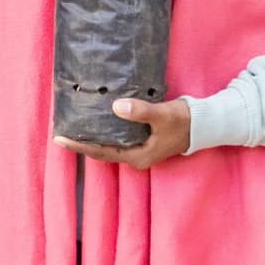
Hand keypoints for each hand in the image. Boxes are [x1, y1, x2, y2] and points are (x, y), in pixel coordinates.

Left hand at [54, 98, 192, 170]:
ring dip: (92, 135)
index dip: (79, 146)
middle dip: (81, 141)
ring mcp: (139, 148)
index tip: (59, 139)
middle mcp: (135, 156)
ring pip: (108, 143)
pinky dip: (104, 128)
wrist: (204, 123)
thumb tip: (116, 107)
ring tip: (72, 123)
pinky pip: (116, 136)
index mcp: (137, 156)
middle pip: (101, 150)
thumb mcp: (162, 115)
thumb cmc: (184, 122)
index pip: (101, 152)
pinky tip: (95, 118)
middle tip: (60, 129)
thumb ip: (140, 112)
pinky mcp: (142, 139)